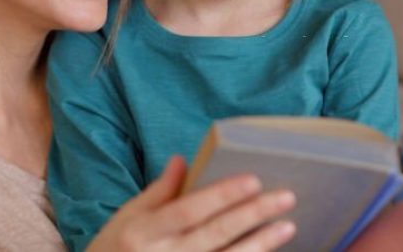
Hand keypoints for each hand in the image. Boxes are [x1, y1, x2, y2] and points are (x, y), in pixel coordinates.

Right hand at [88, 156, 295, 251]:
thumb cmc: (115, 250)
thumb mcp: (127, 218)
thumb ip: (158, 191)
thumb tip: (181, 159)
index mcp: (143, 233)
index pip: (189, 210)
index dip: (222, 195)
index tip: (253, 179)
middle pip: (215, 234)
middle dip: (253, 214)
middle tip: (286, 197)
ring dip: (260, 244)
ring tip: (287, 226)